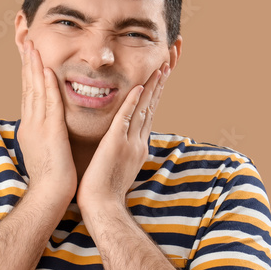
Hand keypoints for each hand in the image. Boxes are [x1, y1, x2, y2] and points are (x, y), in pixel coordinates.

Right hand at [16, 39, 77, 205]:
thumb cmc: (52, 179)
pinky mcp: (50, 132)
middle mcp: (30, 124)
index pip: (29, 96)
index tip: (29, 58)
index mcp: (30, 129)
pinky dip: (47, 86)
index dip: (28, 76)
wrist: (49, 195)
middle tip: (26, 43)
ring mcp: (38, 127)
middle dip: (27, 65)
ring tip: (33, 47)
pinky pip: (49, 104)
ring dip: (34, 68)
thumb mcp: (46, 151)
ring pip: (35, 91)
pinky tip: (47, 70)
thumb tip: (48, 128)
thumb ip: (46, 135)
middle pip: (28, 88)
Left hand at [77, 62, 169, 214]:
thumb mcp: (118, 165)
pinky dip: (132, 102)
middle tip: (169, 62)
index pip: (149, 113)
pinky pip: (125, 119)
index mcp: (138, 145)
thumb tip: (122, 142)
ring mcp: (129, 142)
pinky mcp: (116, 144)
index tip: (161, 75)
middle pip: (152, 106)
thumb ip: (122, 150)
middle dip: (160, 83)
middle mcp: (138, 141)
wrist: (102, 206)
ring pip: (143, 109)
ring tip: (161, 68)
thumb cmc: (105, 190)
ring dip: (152, 87)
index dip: (156, 93)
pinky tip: (138, 87)